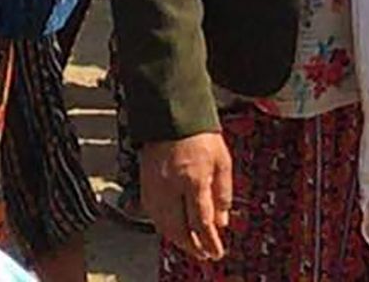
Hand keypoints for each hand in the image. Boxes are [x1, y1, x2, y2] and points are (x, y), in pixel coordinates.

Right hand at [142, 130, 233, 264]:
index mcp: (193, 178)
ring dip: (176, 239)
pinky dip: (161, 225)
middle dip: (192, 246)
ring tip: (189, 246)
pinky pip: (151, 212)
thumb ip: (223, 193)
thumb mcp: (222, 161)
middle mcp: (171, 184)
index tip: (217, 251)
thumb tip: (222, 221)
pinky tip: (170, 228)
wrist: (170, 113)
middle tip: (204, 254)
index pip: (202, 221)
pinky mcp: (144, 181)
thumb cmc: (199, 134)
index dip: (210, 241)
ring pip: (162, 223)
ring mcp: (155, 183)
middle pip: (179, 227)